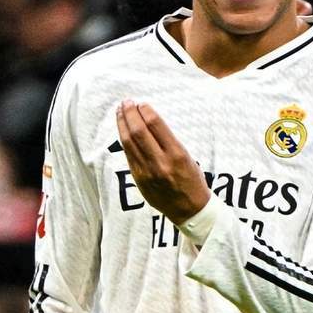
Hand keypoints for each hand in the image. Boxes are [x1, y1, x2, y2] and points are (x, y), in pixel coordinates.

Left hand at [116, 100, 210, 224]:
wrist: (189, 210)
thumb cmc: (192, 180)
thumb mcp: (187, 156)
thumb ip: (168, 141)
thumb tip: (148, 121)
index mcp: (176, 154)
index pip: (155, 125)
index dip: (145, 111)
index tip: (141, 103)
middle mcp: (160, 162)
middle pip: (138, 131)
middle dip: (130, 114)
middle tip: (126, 102)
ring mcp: (147, 172)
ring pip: (129, 142)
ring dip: (122, 124)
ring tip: (120, 112)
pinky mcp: (139, 179)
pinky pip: (129, 155)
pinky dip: (124, 140)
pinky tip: (123, 131)